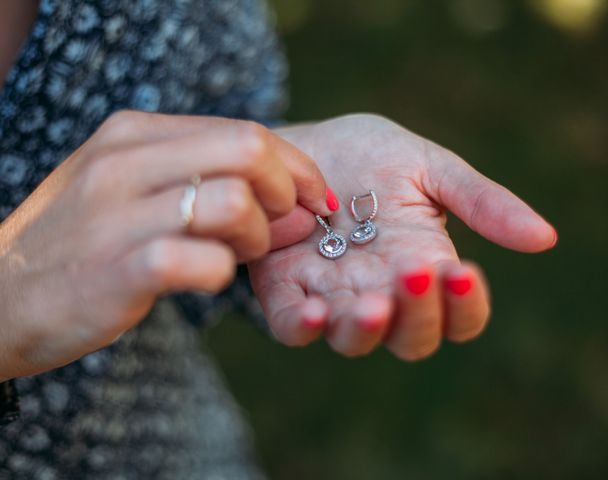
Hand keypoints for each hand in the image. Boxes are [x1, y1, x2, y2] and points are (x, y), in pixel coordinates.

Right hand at [0, 111, 333, 379]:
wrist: (1, 298)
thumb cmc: (82, 243)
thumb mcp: (128, 187)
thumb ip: (200, 178)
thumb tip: (288, 193)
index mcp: (134, 133)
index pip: (243, 131)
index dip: (295, 165)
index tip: (317, 197)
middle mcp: (126, 162)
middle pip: (249, 150)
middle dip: (288, 191)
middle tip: (284, 225)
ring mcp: (119, 213)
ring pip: (236, 202)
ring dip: (258, 237)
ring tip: (238, 256)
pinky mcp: (120, 268)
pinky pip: (204, 261)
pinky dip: (221, 274)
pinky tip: (205, 279)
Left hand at [250, 114, 556, 360]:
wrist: (303, 144)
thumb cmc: (369, 155)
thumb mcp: (428, 167)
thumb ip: (478, 201)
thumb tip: (545, 237)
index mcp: (425, 265)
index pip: (459, 314)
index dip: (467, 306)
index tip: (464, 272)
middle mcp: (384, 292)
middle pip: (412, 337)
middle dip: (419, 314)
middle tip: (416, 273)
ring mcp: (334, 297)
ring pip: (355, 339)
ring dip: (366, 328)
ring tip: (373, 301)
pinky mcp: (286, 290)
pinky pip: (293, 326)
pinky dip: (304, 326)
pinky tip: (314, 309)